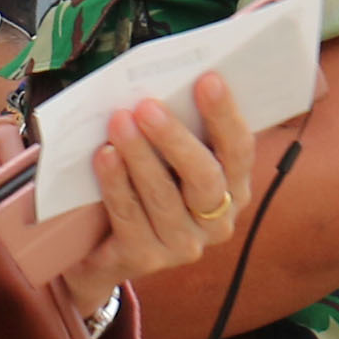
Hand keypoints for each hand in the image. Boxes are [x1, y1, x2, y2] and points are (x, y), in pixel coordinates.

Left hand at [57, 69, 260, 316]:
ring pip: (164, 197)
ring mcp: (184, 245)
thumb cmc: (143, 185)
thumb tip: (165, 81)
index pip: (239, 150)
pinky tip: (104, 156)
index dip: (225, 115)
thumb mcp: (167, 157)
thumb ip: (177, 128)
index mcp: (234, 188)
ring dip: (140, 156)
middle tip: (146, 105)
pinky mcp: (146, 259)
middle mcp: (217, 221)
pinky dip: (116, 184)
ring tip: (118, 122)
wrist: (100, 247)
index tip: (208, 79)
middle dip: (175, 138)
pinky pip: (130, 217)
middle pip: (205, 177)